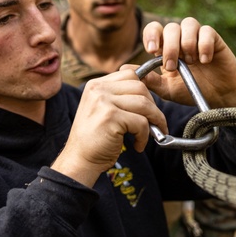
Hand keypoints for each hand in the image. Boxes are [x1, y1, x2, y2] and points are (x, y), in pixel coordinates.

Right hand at [52, 69, 167, 186]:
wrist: (79, 160)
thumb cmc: (95, 139)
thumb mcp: (103, 110)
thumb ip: (119, 98)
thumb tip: (149, 97)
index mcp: (96, 85)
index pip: (130, 75)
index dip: (145, 91)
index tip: (150, 106)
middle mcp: (98, 89)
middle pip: (140, 87)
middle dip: (153, 106)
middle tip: (155, 123)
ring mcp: (103, 102)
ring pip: (144, 104)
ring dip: (155, 121)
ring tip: (152, 134)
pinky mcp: (110, 118)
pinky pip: (141, 122)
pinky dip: (144, 136)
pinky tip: (138, 145)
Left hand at [136, 17, 235, 108]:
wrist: (217, 98)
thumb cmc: (191, 91)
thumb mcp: (167, 89)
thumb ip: (149, 80)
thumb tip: (124, 69)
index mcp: (166, 47)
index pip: (154, 29)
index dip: (152, 35)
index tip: (152, 51)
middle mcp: (181, 39)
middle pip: (170, 27)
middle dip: (169, 46)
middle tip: (171, 66)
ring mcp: (198, 37)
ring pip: (188, 23)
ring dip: (186, 43)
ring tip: (191, 62)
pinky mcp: (215, 40)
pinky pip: (207, 31)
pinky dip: (204, 45)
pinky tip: (205, 60)